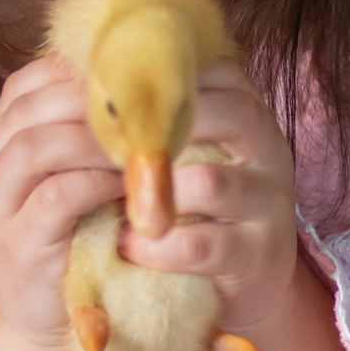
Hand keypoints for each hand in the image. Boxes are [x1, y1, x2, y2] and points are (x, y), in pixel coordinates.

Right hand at [0, 54, 122, 350]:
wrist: (52, 323)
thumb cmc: (81, 240)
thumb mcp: (83, 179)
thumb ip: (95, 136)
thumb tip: (152, 81)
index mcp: (2, 142)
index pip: (29, 82)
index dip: (80, 70)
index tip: (134, 71)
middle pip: (30, 106)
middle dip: (92, 98)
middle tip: (147, 100)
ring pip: (35, 147)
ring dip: (95, 138)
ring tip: (142, 140)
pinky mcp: (16, 245)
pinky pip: (53, 197)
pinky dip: (96, 183)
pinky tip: (130, 182)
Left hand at [115, 60, 306, 334]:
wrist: (245, 280)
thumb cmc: (199, 203)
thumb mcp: (189, 149)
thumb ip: (157, 114)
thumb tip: (79, 71)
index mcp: (247, 110)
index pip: (214, 69)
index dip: (159, 78)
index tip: (107, 91)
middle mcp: (268, 147)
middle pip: (226, 112)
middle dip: (157, 129)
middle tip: (104, 144)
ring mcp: (270, 201)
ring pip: (209, 181)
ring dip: (152, 192)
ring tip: (111, 202)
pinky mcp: (259, 253)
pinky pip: (201, 243)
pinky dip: (156, 246)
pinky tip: (126, 245)